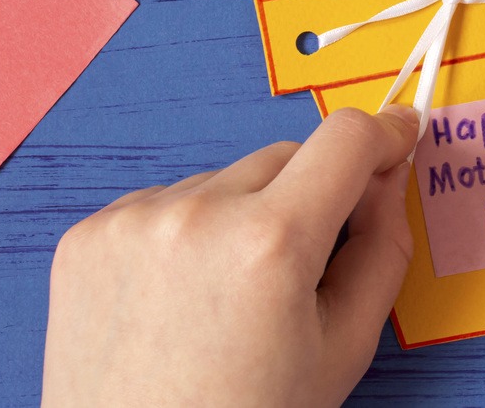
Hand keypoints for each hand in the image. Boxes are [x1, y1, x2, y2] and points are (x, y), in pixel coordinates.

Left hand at [40, 106, 419, 407]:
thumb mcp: (343, 349)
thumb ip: (382, 249)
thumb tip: (387, 178)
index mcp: (270, 245)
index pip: (346, 139)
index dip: (383, 135)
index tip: (397, 137)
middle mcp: (196, 217)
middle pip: (286, 156)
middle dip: (309, 196)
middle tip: (301, 273)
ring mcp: (132, 222)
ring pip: (223, 180)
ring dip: (241, 217)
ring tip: (226, 301)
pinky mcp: (86, 235)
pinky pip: (164, 204)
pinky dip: (184, 235)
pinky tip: (179, 300)